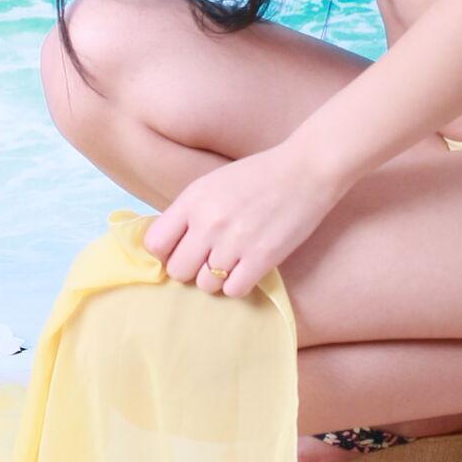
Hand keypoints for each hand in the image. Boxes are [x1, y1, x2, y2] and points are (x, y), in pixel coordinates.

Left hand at [141, 139, 344, 298]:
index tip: (181, 251)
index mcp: (193, 200)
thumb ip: (189, 213)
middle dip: (190, 270)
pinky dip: (238, 285)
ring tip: (232, 263)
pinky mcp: (262, 258)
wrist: (306, 170)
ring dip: (216, 280)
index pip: (155, 244)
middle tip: (208, 260)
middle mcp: (209, 222)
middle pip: (178, 271)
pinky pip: (233, 291)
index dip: (165, 253)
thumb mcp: (213, 184)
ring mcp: (235, 242)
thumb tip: (168, 248)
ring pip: (205, 285)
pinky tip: (247, 269)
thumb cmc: (259, 176)